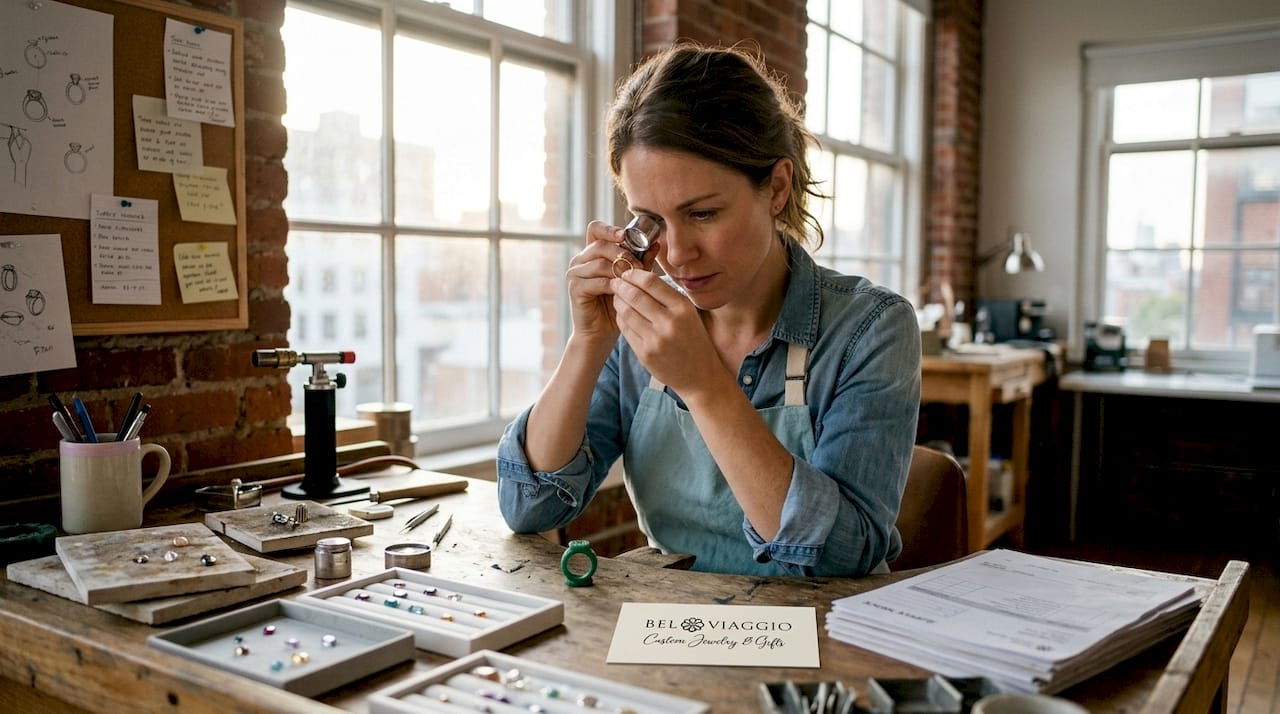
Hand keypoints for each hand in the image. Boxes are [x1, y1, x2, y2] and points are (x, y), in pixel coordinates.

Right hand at [566, 220, 660, 345]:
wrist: (600, 332)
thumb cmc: (616, 305)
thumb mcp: (631, 280)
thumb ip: (641, 261)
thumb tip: (656, 243)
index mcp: (591, 253)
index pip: (595, 229)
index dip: (610, 229)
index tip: (626, 235)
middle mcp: (580, 260)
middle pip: (601, 245)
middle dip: (623, 254)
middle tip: (640, 266)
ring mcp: (575, 274)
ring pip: (600, 263)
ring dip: (620, 270)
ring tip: (634, 281)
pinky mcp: (575, 288)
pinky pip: (597, 281)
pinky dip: (613, 286)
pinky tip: (623, 292)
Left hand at [610, 269, 719, 392]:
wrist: (700, 375)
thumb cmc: (694, 340)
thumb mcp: (689, 314)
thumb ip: (667, 297)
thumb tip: (639, 278)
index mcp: (682, 308)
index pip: (651, 282)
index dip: (634, 274)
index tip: (627, 272)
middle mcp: (669, 323)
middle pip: (635, 296)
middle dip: (621, 286)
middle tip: (615, 282)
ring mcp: (656, 340)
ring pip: (626, 312)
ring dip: (618, 301)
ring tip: (616, 297)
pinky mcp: (645, 354)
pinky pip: (626, 330)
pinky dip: (621, 318)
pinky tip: (621, 314)